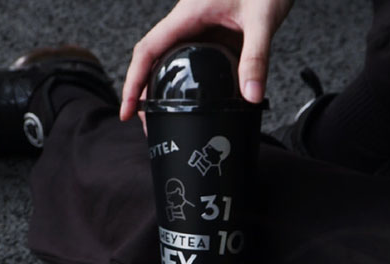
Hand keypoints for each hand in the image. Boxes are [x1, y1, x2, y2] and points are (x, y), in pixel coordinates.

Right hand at [120, 0, 293, 122]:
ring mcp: (200, 29)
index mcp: (188, 15)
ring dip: (162, 88)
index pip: (148, 50)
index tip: (128, 108)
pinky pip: (194, 60)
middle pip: (153, 59)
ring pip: (171, 60)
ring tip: (162, 117)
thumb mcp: (262, 19)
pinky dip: (188, 82)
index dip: (133, 81)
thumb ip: (257, 58)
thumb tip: (250, 95)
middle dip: (143, 92)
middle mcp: (188, 22)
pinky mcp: (215, 34)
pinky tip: (194, 101)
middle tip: (145, 122)